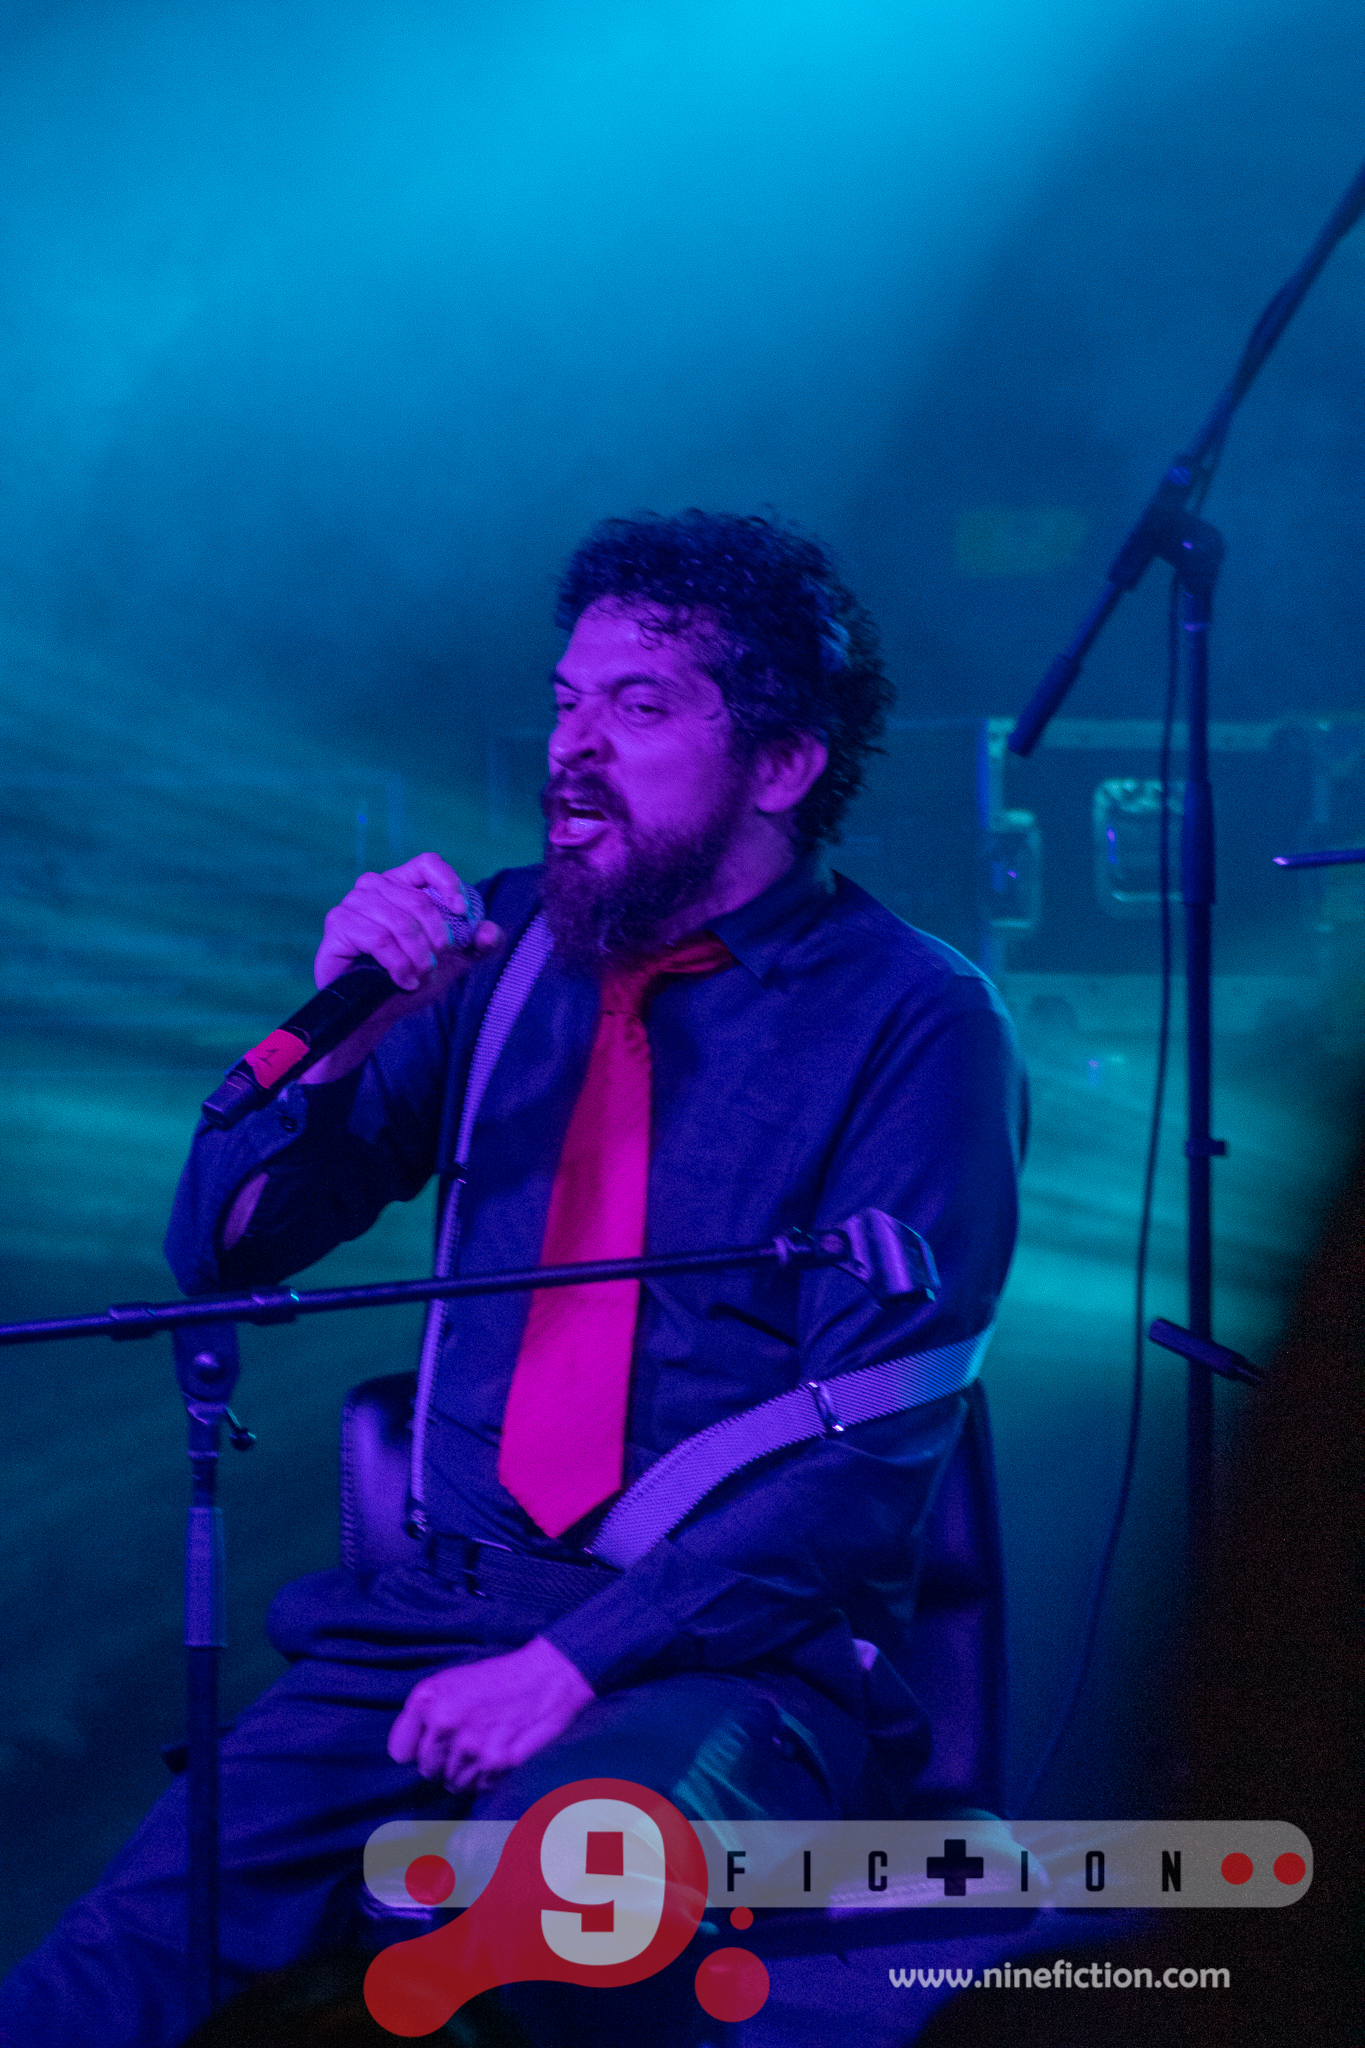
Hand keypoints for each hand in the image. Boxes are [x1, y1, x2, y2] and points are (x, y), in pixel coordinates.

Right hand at [305, 852, 500, 1083]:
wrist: (374, 1010)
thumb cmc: (410, 976)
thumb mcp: (451, 962)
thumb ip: (477, 946)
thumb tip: (491, 932)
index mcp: (403, 883)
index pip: (428, 864)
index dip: (448, 883)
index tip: (463, 912)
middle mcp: (375, 885)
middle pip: (418, 901)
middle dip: (436, 940)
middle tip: (436, 965)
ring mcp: (353, 902)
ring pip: (400, 923)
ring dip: (418, 957)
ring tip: (420, 976)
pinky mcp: (338, 924)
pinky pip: (378, 939)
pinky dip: (398, 965)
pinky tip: (404, 980)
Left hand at [387, 1638, 595, 1791]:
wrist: (546, 1675)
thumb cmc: (497, 1678)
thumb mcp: (452, 1682)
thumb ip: (425, 1714)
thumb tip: (408, 1754)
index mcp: (427, 1699)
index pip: (399, 1751)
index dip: (416, 1750)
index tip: (430, 1745)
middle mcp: (444, 1722)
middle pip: (427, 1770)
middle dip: (444, 1762)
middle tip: (467, 1743)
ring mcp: (469, 1745)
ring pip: (453, 1782)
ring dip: (467, 1772)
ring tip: (486, 1747)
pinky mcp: (495, 1762)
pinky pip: (479, 1787)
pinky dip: (488, 1777)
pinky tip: (500, 1753)